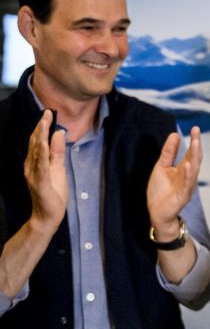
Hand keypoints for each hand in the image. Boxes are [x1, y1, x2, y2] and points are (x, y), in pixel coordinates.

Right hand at [24, 110, 67, 234]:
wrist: (47, 215)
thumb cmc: (52, 192)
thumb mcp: (58, 169)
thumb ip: (58, 152)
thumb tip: (59, 133)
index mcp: (36, 162)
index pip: (38, 141)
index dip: (43, 127)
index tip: (48, 113)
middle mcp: (31, 166)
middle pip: (35, 143)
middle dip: (41, 127)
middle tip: (47, 112)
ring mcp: (34, 174)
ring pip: (36, 153)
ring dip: (40, 137)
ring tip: (44, 123)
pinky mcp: (40, 183)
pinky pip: (40, 167)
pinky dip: (42, 155)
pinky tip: (43, 145)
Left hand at [147, 127, 201, 237]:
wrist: (157, 212)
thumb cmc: (160, 191)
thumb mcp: (161, 167)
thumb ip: (168, 152)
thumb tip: (174, 135)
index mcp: (183, 169)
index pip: (190, 153)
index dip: (193, 141)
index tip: (195, 128)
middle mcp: (188, 176)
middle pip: (195, 158)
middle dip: (196, 145)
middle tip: (197, 131)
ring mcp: (187, 186)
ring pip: (194, 169)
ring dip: (195, 156)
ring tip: (195, 143)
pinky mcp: (183, 195)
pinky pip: (187, 183)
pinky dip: (189, 174)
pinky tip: (188, 164)